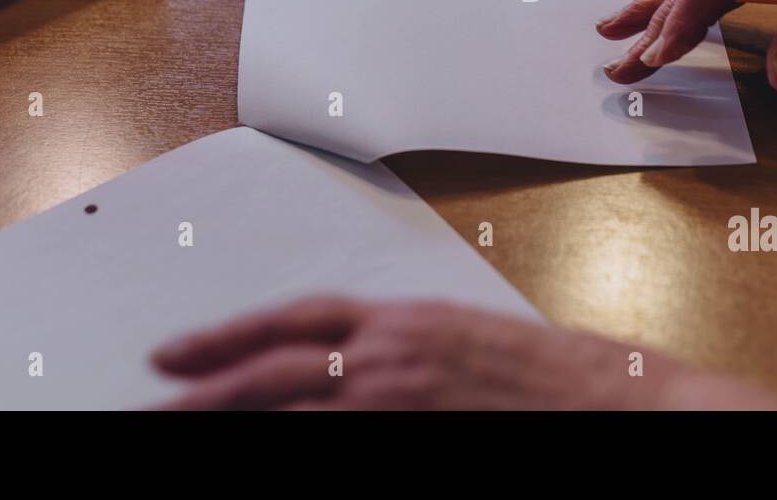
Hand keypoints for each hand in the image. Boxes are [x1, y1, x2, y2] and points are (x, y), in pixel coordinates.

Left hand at [152, 296, 776, 409]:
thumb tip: (347, 373)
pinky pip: (333, 451)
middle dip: (203, 387)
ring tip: (171, 424)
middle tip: (149, 397)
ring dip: (227, 419)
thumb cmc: (565, 379)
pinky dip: (292, 448)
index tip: (176, 350)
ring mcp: (403, 403)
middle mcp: (394, 357)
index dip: (228, 334)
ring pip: (290, 413)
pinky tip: (259, 455)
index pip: (296, 320)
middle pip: (273, 370)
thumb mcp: (472, 344)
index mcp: (408, 320)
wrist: (628, 408)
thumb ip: (405, 355)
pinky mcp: (419, 443)